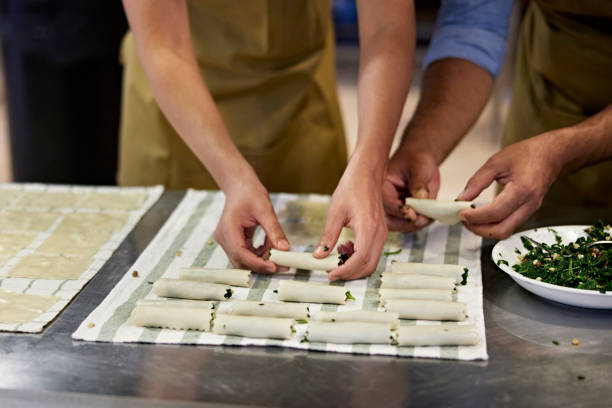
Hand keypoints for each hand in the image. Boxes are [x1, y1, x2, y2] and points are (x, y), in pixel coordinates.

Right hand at [214, 180, 289, 272]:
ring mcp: (226, 240)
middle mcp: (223, 237)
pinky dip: (258, 254)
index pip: (240, 253)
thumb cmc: (250, 193)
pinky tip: (270, 247)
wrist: (240, 186)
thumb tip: (285, 249)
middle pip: (240, 260)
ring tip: (279, 254)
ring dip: (261, 260)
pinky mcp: (231, 241)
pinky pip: (245, 253)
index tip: (274, 266)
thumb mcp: (265, 210)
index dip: (257, 263)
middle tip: (282, 265)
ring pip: (243, 260)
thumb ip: (274, 230)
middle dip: (261, 265)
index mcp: (228, 228)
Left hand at [313, 164, 387, 280]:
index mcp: (368, 228)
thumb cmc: (351, 187)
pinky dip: (359, 258)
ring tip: (337, 256)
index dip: (346, 271)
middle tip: (332, 272)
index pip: (360, 259)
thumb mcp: (335, 211)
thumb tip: (319, 256)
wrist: (367, 173)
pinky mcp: (381, 232)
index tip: (330, 275)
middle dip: (350, 274)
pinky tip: (345, 247)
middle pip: (369, 266)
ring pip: (372, 262)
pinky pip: (373, 253)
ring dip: (355, 266)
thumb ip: (328, 236)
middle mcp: (379, 234)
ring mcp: (382, 234)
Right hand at [382, 144, 439, 231]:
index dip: (399, 210)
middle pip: (388, 220)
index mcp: (381, 185)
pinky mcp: (401, 214)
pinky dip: (420, 224)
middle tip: (424, 219)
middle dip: (407, 223)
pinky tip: (429, 216)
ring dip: (415, 225)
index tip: (413, 214)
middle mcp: (383, 200)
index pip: (386, 202)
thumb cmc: (416, 159)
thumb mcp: (419, 168)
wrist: (420, 161)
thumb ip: (419, 184)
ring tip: (429, 216)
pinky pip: (407, 225)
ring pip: (398, 226)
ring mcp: (391, 209)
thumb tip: (421, 200)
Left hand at [456, 133, 563, 239]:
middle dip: (478, 229)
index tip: (460, 213)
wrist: (552, 154)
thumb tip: (461, 198)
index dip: (475, 217)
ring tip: (470, 218)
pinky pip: (509, 225)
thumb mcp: (496, 162)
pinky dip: (493, 225)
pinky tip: (482, 216)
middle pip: (501, 230)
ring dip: (485, 230)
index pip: (495, 212)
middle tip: (463, 219)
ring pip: (506, 231)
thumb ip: (477, 181)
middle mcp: (529, 204)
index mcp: (522, 189)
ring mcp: (531, 210)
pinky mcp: (528, 212)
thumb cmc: (527, 154)